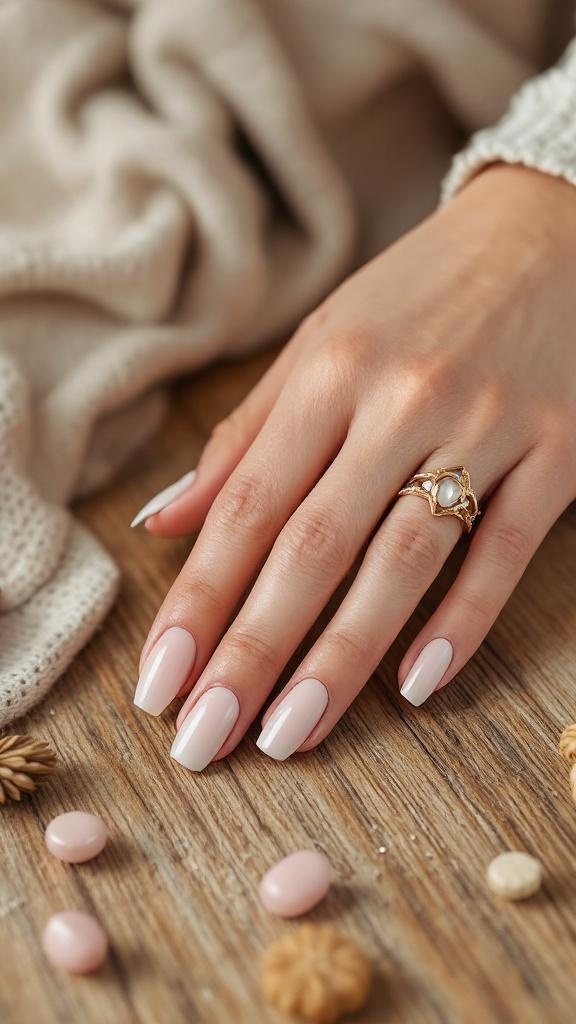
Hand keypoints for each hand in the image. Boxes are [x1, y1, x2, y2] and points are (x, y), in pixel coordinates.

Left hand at [134, 165, 575, 769]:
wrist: (549, 231)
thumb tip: (166, 521)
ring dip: (343, 656)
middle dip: (254, 650)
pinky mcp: (557, 453)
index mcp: (330, 371)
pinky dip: (462, 622)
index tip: (160, 681)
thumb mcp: (320, 342)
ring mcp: (486, 428)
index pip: (247, 506)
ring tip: (290, 734)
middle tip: (207, 740)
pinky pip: (505, 551)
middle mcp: (400, 401)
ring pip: (403, 560)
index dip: (198, 600)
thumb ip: (245, 435)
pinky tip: (415, 688)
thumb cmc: (419, 295)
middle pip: (314, 546)